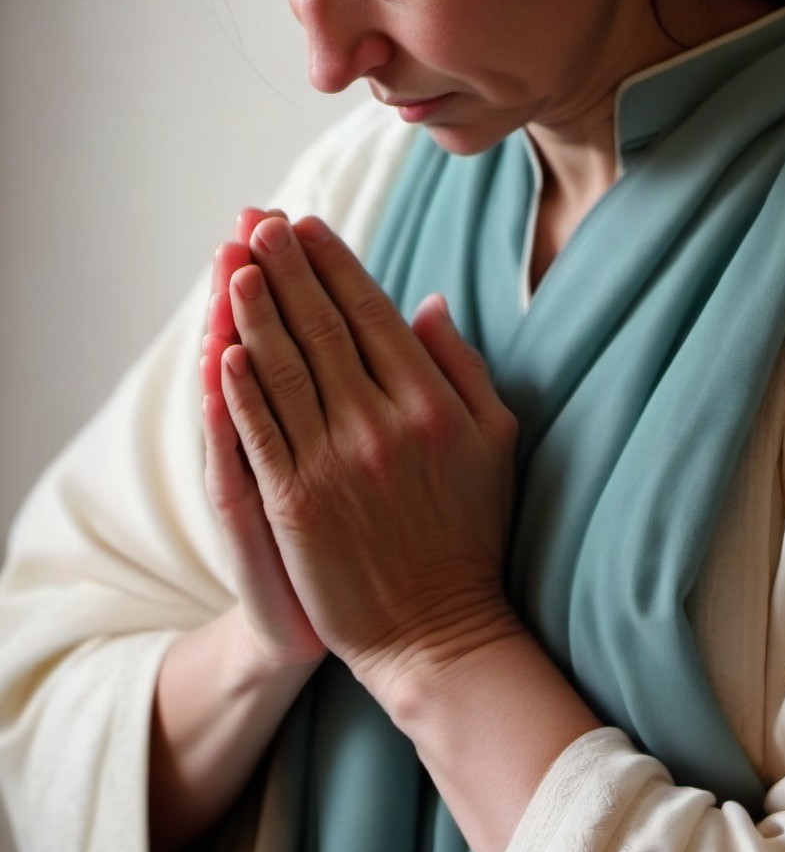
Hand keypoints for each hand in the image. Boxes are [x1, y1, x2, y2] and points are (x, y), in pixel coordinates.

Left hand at [219, 215, 519, 698]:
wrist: (436, 628)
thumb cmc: (470, 534)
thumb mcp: (495, 444)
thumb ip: (463, 368)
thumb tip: (427, 303)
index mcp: (430, 404)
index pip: (373, 314)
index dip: (335, 265)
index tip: (308, 226)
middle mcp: (380, 423)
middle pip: (322, 328)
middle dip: (287, 268)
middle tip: (261, 223)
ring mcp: (332, 462)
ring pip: (283, 367)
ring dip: (253, 310)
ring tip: (234, 262)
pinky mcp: (294, 501)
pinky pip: (259, 429)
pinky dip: (237, 385)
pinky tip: (222, 346)